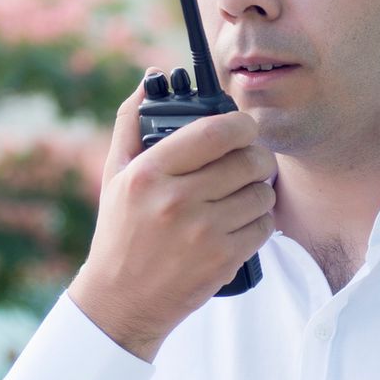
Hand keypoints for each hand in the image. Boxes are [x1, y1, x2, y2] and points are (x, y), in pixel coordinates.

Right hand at [68, 78, 275, 360]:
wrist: (122, 301)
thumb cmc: (120, 233)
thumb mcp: (115, 175)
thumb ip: (130, 122)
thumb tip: (149, 79)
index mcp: (150, 173)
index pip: (215, 131)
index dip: (240, 123)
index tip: (242, 127)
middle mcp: (176, 200)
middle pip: (247, 159)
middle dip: (256, 155)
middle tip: (250, 160)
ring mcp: (202, 232)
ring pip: (261, 192)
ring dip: (260, 189)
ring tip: (244, 193)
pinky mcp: (222, 260)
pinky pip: (264, 226)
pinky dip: (260, 221)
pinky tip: (242, 221)